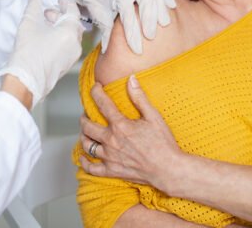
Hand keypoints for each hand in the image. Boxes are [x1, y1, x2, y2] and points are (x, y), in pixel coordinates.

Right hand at [0, 0, 82, 108]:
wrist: (25, 80)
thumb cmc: (28, 54)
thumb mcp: (29, 23)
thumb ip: (33, 5)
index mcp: (70, 33)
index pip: (73, 11)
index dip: (66, 2)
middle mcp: (76, 45)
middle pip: (73, 23)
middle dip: (60, 15)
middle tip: (47, 12)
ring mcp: (72, 56)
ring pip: (71, 35)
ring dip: (59, 27)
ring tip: (44, 25)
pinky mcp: (67, 65)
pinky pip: (68, 46)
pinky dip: (60, 38)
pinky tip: (46, 38)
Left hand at [68, 0, 175, 53]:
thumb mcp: (98, 15)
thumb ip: (106, 32)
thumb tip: (109, 52)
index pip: (128, 15)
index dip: (133, 34)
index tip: (137, 50)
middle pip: (145, 1)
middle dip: (149, 20)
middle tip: (150, 37)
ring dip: (160, 9)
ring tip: (164, 24)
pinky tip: (171, 6)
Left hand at [79, 75, 182, 192]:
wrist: (168, 169)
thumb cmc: (163, 144)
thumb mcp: (154, 116)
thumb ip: (140, 97)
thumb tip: (131, 79)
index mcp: (120, 125)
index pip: (102, 104)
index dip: (96, 92)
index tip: (95, 87)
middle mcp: (111, 140)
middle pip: (87, 126)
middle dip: (84, 117)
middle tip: (87, 113)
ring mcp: (110, 157)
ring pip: (87, 145)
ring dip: (83, 136)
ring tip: (86, 131)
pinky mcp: (112, 171)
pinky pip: (92, 168)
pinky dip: (85, 162)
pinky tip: (83, 157)